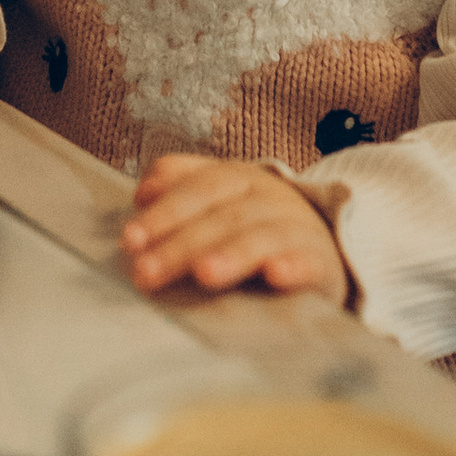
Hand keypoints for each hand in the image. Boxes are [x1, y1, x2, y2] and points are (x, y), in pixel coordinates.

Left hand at [121, 153, 351, 304]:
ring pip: (261, 237)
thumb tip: (141, 194)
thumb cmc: (256, 227)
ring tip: (204, 274)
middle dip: (181, 244)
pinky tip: (275, 275)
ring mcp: (298, 229)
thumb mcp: (221, 200)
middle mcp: (269, 198)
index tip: (130, 240)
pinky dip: (293, 267)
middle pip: (222, 216)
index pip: (199, 188)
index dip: (164, 211)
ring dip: (231, 254)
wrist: (325, 249)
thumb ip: (182, 187)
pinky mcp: (322, 263)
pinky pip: (309, 263)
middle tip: (146, 272)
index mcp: (239, 179)